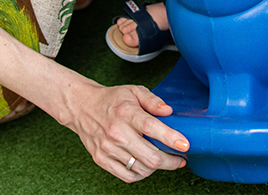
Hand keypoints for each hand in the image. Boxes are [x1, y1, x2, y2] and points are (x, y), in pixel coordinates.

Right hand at [64, 81, 188, 181]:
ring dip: (158, 168)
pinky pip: (127, 176)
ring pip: (141, 169)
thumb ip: (153, 100)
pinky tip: (147, 166)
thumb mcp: (133, 91)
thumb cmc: (112, 100)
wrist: (82, 107)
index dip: (171, 138)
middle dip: (171, 161)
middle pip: (150, 157)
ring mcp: (108, 148)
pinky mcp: (101, 159)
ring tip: (165, 161)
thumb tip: (169, 111)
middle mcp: (116, 132)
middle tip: (181, 158)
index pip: (151, 128)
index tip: (185, 145)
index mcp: (126, 113)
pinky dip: (142, 174)